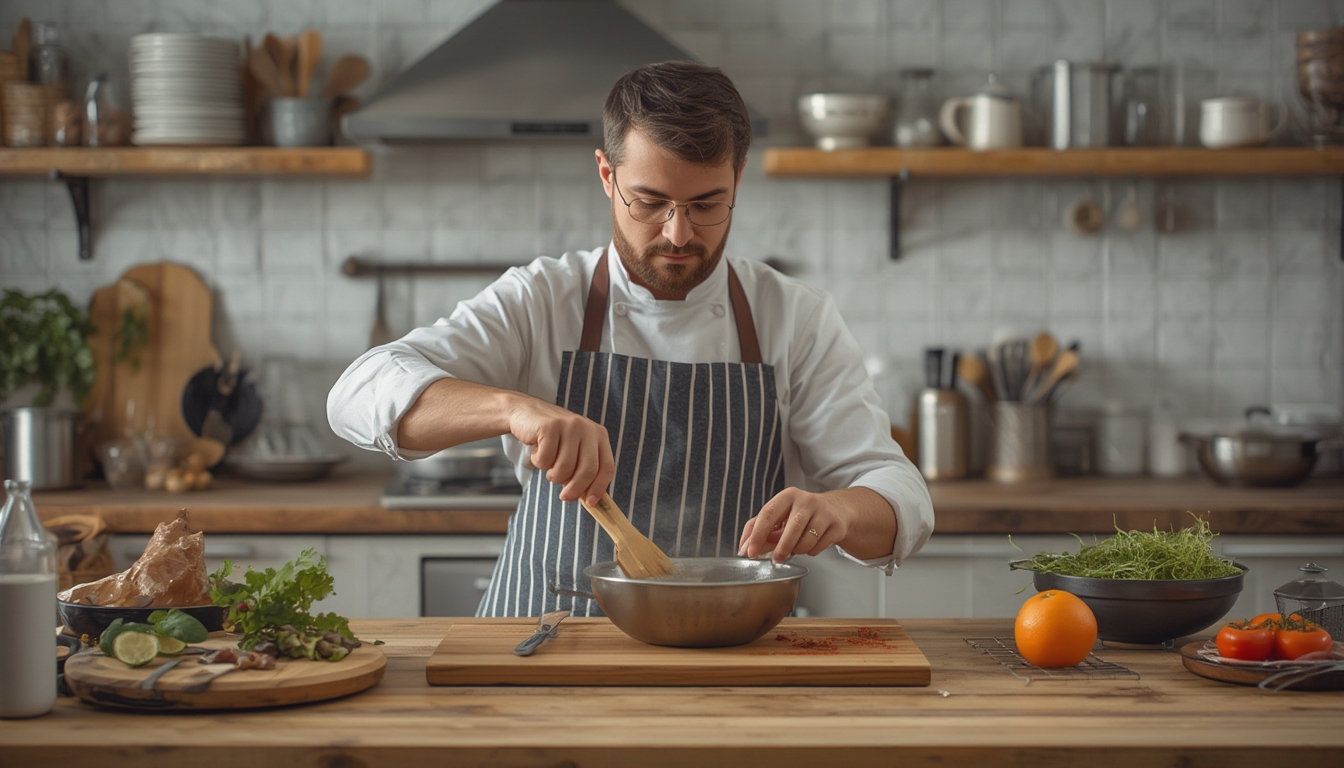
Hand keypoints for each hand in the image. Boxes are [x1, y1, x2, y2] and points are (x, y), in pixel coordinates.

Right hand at [507, 397, 613, 504]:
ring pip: (564, 468)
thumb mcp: (573, 449)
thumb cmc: (551, 437)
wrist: (525, 413)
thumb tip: (588, 498)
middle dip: (575, 489)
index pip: (606, 467)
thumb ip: (583, 469)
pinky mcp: (550, 426)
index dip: (599, 487)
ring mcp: (569, 426)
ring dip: (552, 475)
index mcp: (599, 435)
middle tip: (564, 497)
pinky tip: (537, 450)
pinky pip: (545, 459)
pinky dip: (538, 462)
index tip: (589, 502)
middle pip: (588, 470)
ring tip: (547, 464)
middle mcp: (587, 428)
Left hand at [737, 488, 852, 563]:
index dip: (757, 535)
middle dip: (782, 548)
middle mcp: (806, 501)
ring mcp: (823, 512)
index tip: (750, 552)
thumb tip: (745, 549)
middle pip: (792, 528)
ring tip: (797, 545)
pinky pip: (818, 547)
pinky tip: (812, 543)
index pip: (767, 514)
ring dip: (798, 550)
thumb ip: (761, 530)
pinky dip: (811, 551)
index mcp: (787, 496)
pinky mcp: (836, 525)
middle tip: (776, 559)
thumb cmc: (802, 514)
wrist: (836, 510)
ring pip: (806, 541)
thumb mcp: (781, 516)